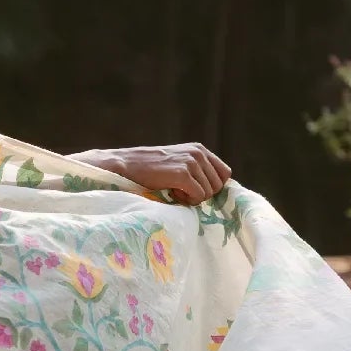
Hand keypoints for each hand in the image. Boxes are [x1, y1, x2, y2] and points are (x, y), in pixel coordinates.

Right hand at [78, 143, 231, 204]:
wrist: (126, 166)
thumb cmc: (149, 170)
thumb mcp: (177, 164)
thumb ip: (196, 171)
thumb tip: (214, 191)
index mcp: (199, 150)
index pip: (224, 173)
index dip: (212, 187)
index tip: (195, 191)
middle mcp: (199, 153)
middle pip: (218, 186)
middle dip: (202, 194)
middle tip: (181, 191)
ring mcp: (191, 163)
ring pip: (208, 193)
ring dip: (192, 198)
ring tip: (174, 191)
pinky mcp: (183, 174)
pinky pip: (198, 197)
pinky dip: (186, 201)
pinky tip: (171, 193)